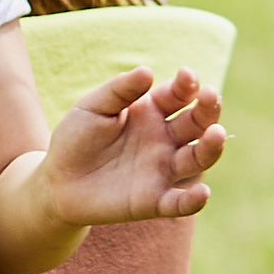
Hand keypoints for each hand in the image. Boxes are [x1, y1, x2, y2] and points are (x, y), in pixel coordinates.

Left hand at [42, 65, 224, 229]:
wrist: (57, 181)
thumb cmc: (76, 138)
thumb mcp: (92, 107)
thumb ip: (119, 90)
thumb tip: (147, 71)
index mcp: (153, 111)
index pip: (179, 95)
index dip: (187, 85)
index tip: (187, 76)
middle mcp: (165, 139)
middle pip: (197, 123)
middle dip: (208, 109)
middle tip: (210, 96)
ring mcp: (163, 170)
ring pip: (198, 159)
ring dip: (211, 147)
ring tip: (216, 134)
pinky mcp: (155, 201)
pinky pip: (180, 202)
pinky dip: (194, 200)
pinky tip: (202, 193)